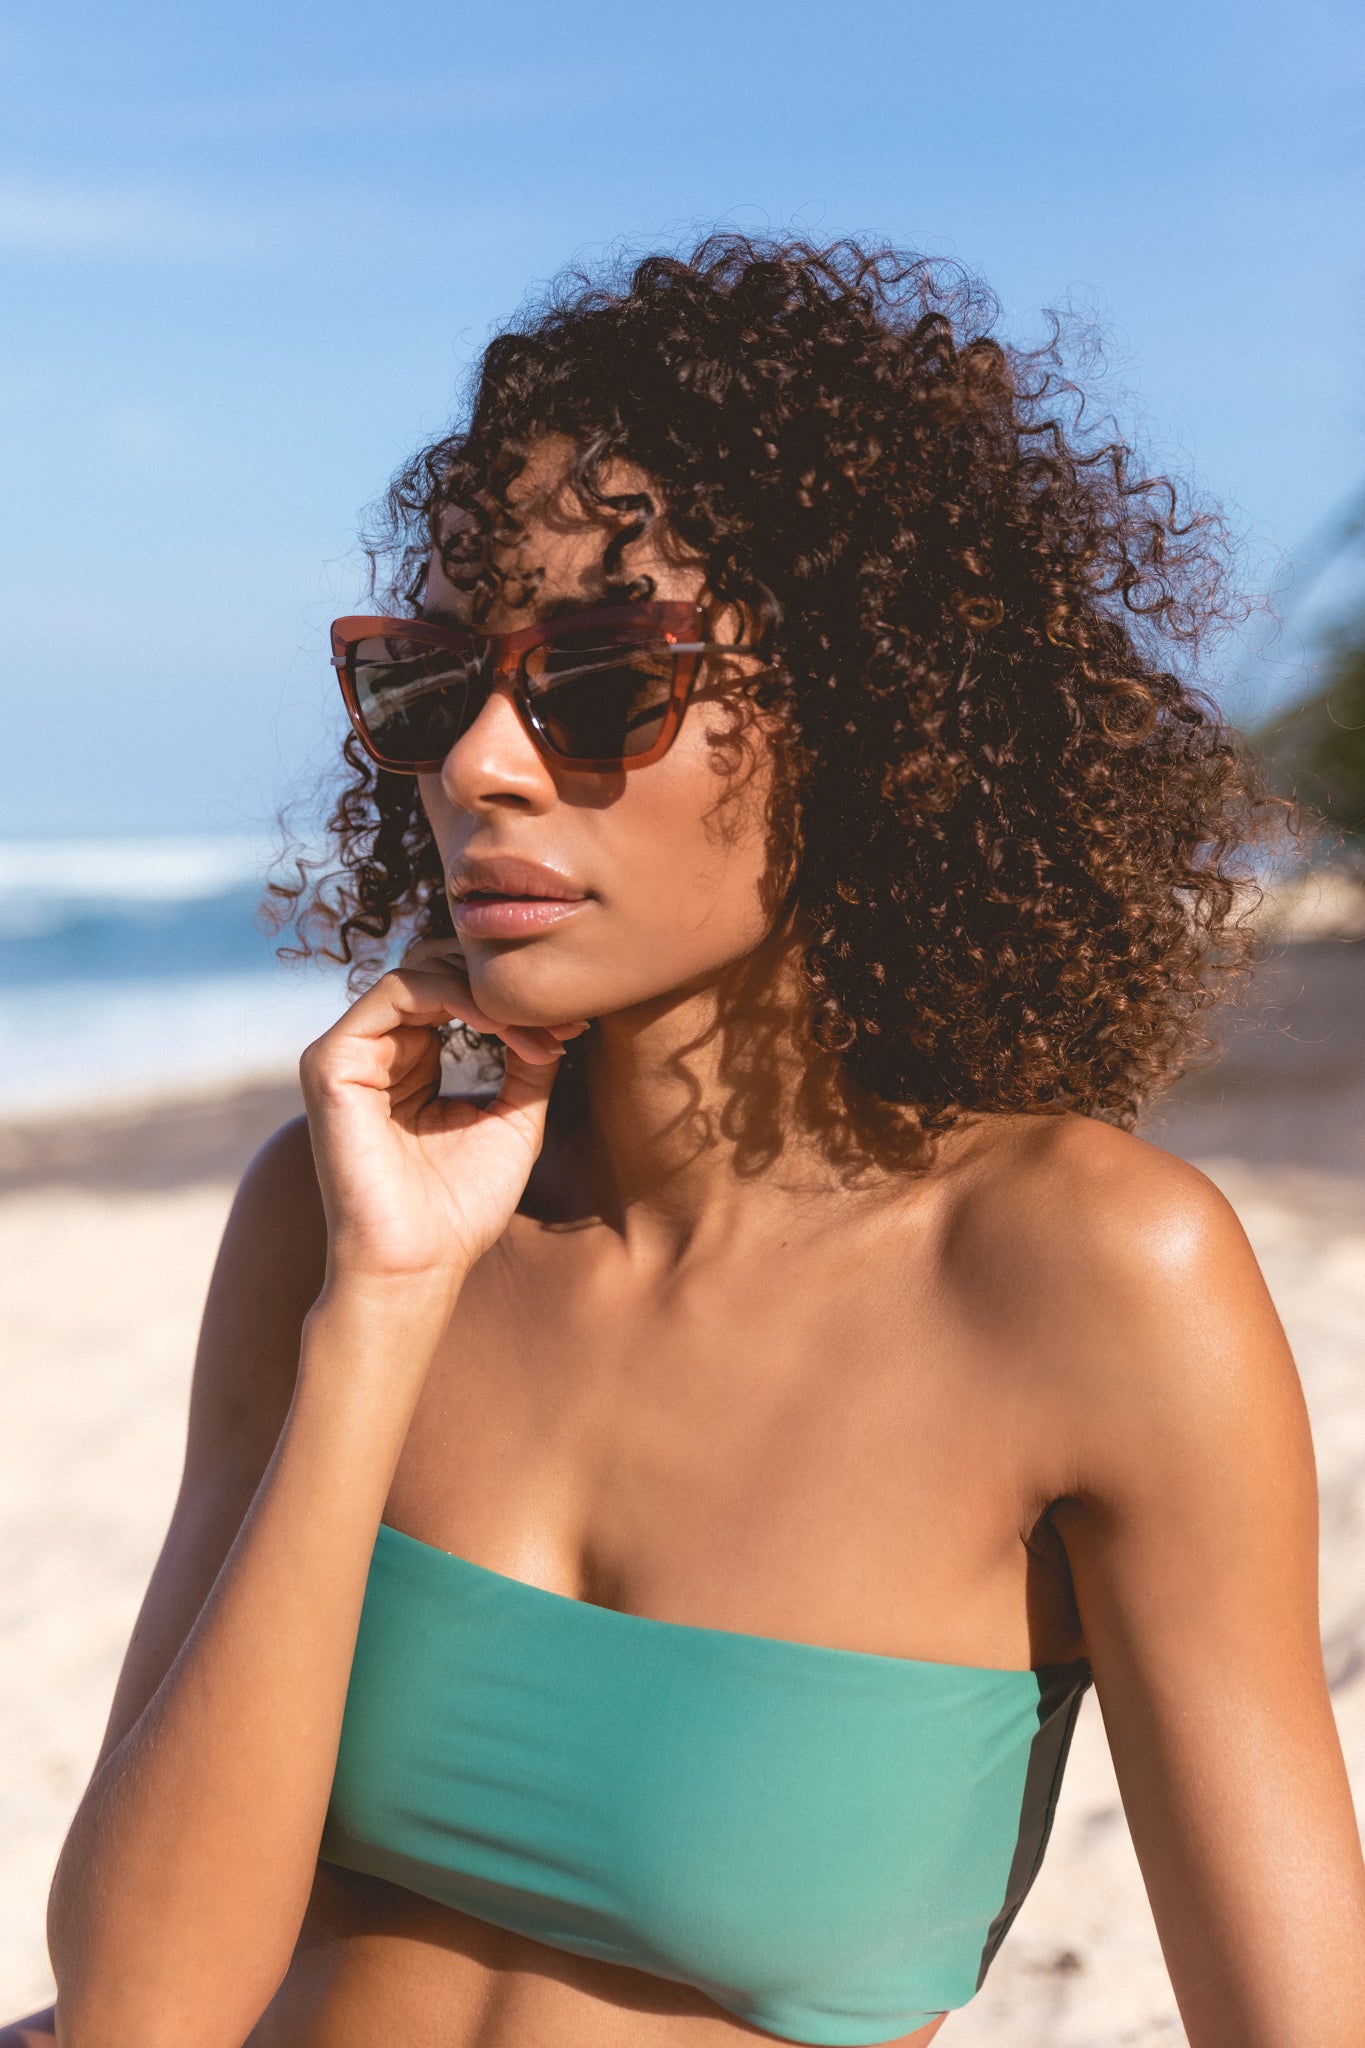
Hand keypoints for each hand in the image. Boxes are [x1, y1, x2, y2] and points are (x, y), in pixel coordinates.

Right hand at [299, 937, 587, 1293]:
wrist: (420, 1265)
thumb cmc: (461, 1207)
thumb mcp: (513, 1119)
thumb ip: (527, 1059)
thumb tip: (560, 1013)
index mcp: (407, 1063)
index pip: (456, 993)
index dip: (515, 1000)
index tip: (577, 1025)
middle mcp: (373, 1051)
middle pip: (437, 968)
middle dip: (504, 989)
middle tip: (565, 1022)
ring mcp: (346, 1053)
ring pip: (420, 970)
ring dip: (489, 994)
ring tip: (538, 1033)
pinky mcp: (331, 1062)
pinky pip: (397, 992)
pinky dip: (457, 998)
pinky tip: (501, 1029)